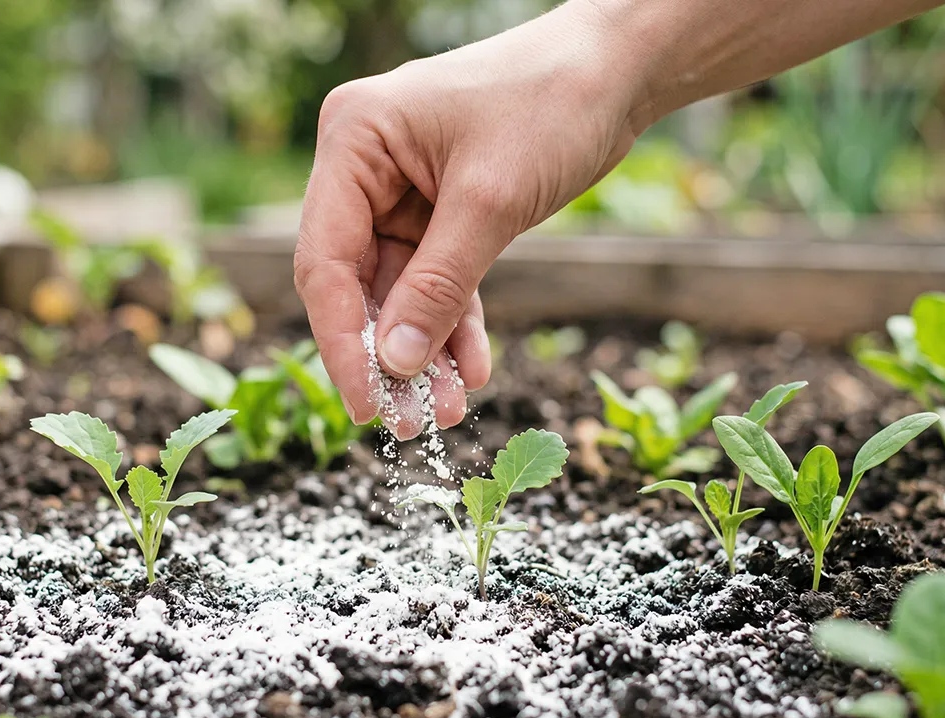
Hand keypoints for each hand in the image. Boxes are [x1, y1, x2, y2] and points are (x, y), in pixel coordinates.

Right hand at [293, 0, 642, 439]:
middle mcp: (365, 165)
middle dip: (389, 354)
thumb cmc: (551, 103)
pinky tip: (473, 369)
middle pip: (357, 282)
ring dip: (424, 350)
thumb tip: (394, 365)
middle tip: (411, 423)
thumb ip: (438, 286)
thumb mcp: (491, 202)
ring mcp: (401, 188)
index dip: (342, 340)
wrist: (618, 68)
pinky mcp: (439, 208)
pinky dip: (455, 322)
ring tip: (448, 409)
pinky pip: (437, 278)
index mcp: (354, 140)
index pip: (325, 259)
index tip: (365, 404)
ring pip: (400, 289)